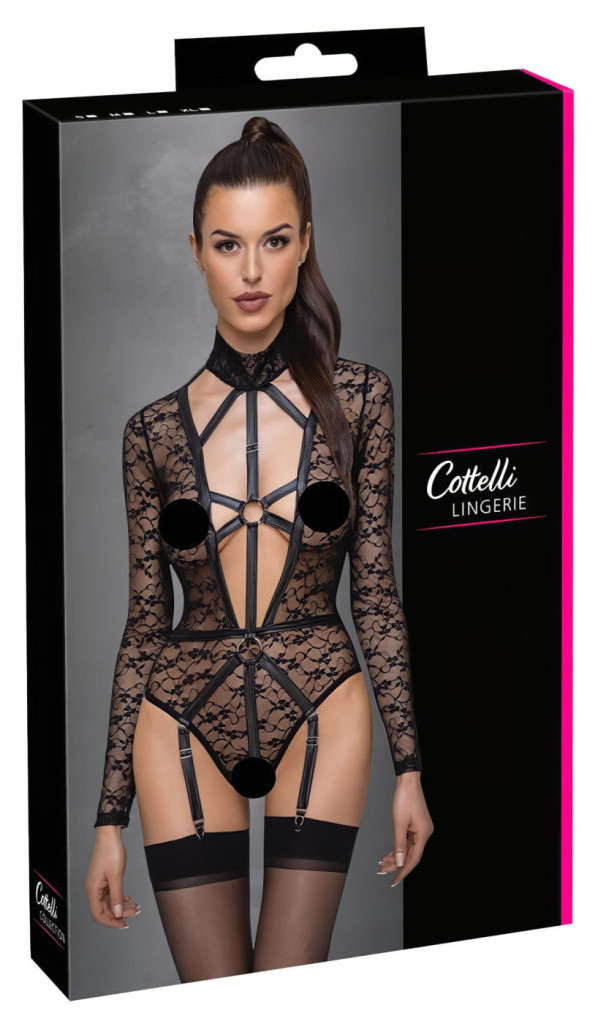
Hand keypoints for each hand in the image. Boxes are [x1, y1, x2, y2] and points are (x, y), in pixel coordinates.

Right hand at [85, 826, 140, 928]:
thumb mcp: (116, 875)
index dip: (111, 922)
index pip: (98, 914)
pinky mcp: (104, 879)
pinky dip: (120, 898)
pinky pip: (111, 894)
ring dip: (121, 906)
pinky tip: (128, 899)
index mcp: (93, 889)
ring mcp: (99, 883)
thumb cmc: (110, 851)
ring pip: (109, 902)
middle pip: (105, 909)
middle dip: (120, 913)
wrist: (110, 835)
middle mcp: (94, 888)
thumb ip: (117, 896)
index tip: (124, 924)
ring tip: (134, 906)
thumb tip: (118, 913)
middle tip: (134, 912)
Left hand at [377, 772, 433, 886]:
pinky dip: (399, 847)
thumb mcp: (399, 823)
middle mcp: (424, 833)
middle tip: (382, 871)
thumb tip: (399, 862)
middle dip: (396, 864)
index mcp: (423, 834)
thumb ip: (400, 844)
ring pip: (408, 848)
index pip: (413, 859)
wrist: (408, 781)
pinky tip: (390, 854)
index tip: (395, 880)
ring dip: (396, 856)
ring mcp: (421, 829)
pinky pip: (408, 841)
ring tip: (383, 863)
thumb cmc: (405, 798)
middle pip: (410, 854)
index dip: (403, 871)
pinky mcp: (416, 825)